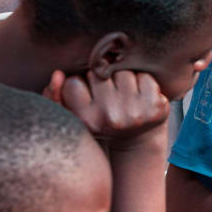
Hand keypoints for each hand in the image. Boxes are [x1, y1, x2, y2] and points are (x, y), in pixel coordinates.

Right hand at [45, 69, 169, 147]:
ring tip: (124, 97)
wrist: (138, 138)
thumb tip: (57, 75)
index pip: (73, 83)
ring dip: (124, 80)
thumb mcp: (75, 113)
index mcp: (86, 120)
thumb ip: (56, 94)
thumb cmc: (102, 121)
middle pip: (99, 73)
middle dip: (103, 80)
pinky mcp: (156, 107)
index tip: (89, 100)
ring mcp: (136, 112)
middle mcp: (110, 117)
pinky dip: (143, 83)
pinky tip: (141, 98)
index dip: (81, 87)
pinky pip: (146, 76)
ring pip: (124, 72)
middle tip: (109, 98)